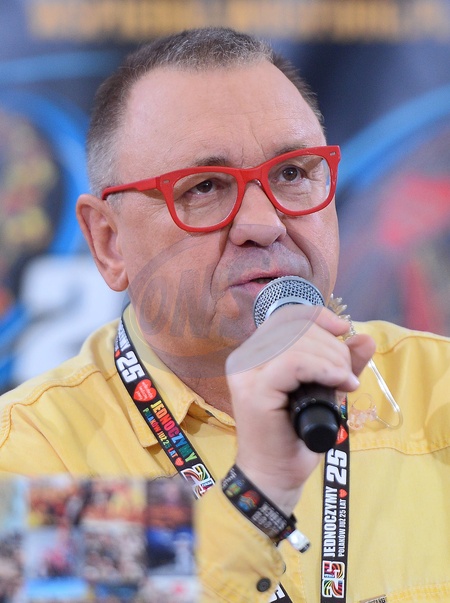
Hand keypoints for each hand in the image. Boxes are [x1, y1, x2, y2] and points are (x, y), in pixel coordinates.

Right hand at [225, 304, 374, 514]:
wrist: (275, 475)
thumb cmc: (296, 436)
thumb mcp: (325, 391)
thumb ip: (341, 363)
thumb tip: (364, 338)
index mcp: (256, 353)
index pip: (286, 317)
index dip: (317, 316)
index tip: (344, 331)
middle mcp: (246, 357)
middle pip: (295, 327)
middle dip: (332, 346)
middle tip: (348, 375)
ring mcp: (247, 372)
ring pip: (296, 342)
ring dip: (332, 359)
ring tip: (346, 383)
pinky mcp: (255, 389)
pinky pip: (295, 362)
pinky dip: (324, 368)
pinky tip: (341, 382)